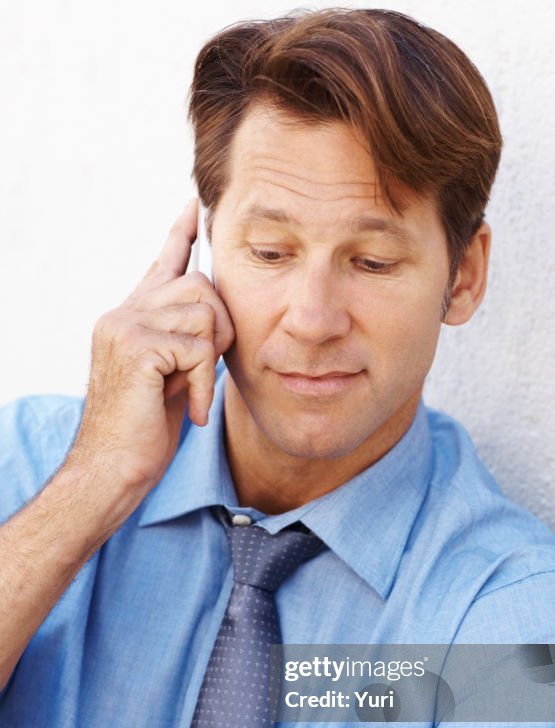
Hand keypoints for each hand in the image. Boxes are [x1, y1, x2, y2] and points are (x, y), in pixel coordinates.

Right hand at [69, 198, 233, 495]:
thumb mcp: (170, 377)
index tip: (194, 205)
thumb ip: (183, 340)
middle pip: (201, 285)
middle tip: (204, 373)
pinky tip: (190, 411)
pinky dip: (202, 383)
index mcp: (131, 317)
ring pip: (205, 311)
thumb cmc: (143, 433)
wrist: (110, 470)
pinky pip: (198, 346)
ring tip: (191, 391)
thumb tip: (213, 312)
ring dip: (211, 357)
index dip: (181, 235)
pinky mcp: (137, 346)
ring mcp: (125, 325)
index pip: (162, 264)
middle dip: (220, 329)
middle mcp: (123, 312)